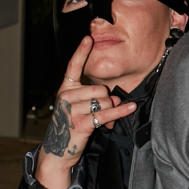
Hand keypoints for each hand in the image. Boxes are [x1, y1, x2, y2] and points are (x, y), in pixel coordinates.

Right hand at [36, 35, 136, 188]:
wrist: (58, 151)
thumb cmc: (70, 127)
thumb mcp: (78, 109)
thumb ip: (96, 99)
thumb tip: (117, 99)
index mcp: (65, 89)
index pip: (73, 66)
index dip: (81, 52)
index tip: (88, 38)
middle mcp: (66, 96)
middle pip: (99, 88)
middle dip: (106, 100)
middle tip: (103, 113)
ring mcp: (72, 109)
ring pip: (104, 100)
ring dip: (110, 110)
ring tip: (104, 121)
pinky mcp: (81, 122)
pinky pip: (107, 113)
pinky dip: (120, 112)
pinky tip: (130, 108)